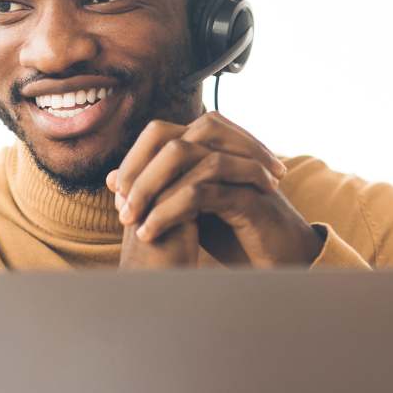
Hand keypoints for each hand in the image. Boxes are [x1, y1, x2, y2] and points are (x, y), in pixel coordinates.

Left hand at [107, 112, 322, 267]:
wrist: (280, 259)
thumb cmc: (234, 233)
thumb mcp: (187, 209)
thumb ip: (154, 190)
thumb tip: (111, 177)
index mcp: (210, 148)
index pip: (160, 133)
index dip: (134, 159)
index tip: (118, 194)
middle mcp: (225, 149)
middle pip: (170, 137)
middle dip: (138, 171)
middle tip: (122, 207)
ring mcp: (239, 167)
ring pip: (184, 157)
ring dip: (150, 190)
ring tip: (133, 222)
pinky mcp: (249, 194)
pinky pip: (201, 190)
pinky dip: (169, 210)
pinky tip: (152, 231)